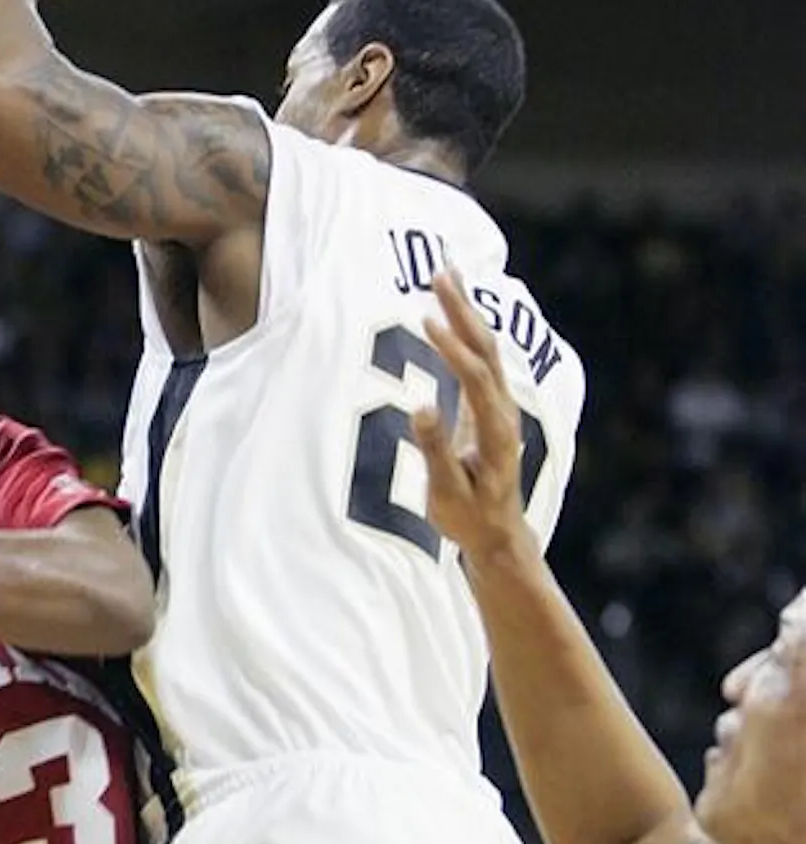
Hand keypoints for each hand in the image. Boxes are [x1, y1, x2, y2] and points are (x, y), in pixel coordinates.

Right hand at [410, 271, 537, 562]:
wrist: (497, 533)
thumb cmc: (468, 517)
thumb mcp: (446, 492)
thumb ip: (434, 450)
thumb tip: (419, 406)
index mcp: (495, 430)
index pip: (474, 377)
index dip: (451, 349)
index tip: (424, 320)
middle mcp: (503, 411)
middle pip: (486, 350)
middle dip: (462, 309)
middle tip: (439, 272)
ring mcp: (499, 407)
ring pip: (486, 349)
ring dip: (465, 312)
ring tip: (444, 277)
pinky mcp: (489, 406)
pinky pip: (478, 359)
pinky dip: (464, 330)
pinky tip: (450, 312)